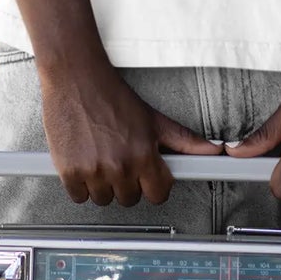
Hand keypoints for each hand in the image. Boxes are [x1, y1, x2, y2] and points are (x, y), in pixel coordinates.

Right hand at [39, 63, 221, 206]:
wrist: (76, 79)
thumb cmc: (112, 96)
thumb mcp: (153, 118)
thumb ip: (184, 140)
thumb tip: (212, 151)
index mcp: (143, 155)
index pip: (158, 195)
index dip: (154, 185)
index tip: (147, 176)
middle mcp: (119, 166)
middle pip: (130, 199)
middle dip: (127, 183)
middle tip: (120, 160)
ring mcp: (92, 171)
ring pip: (104, 200)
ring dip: (103, 185)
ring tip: (101, 158)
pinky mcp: (68, 171)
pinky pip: (79, 197)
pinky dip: (80, 184)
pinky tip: (84, 163)